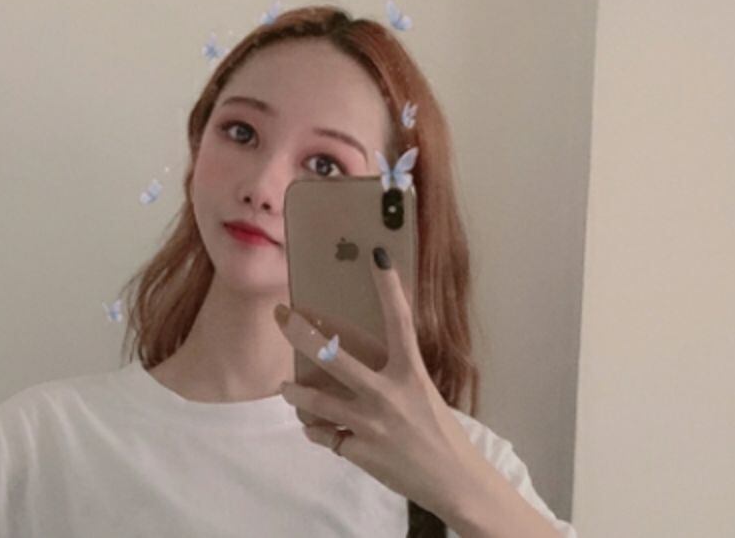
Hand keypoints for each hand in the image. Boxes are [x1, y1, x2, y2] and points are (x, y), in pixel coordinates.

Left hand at [273, 247, 484, 517]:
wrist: (453, 481)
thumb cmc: (439, 433)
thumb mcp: (422, 394)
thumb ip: (394, 374)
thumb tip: (359, 356)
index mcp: (411, 374)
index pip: (399, 321)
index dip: (389, 287)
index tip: (377, 254)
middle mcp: (388, 394)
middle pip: (333, 357)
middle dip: (301, 334)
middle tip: (281, 316)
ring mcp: (370, 423)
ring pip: (316, 401)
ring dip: (295, 394)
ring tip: (285, 389)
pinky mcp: (358, 450)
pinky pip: (324, 435)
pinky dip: (318, 432)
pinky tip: (319, 430)